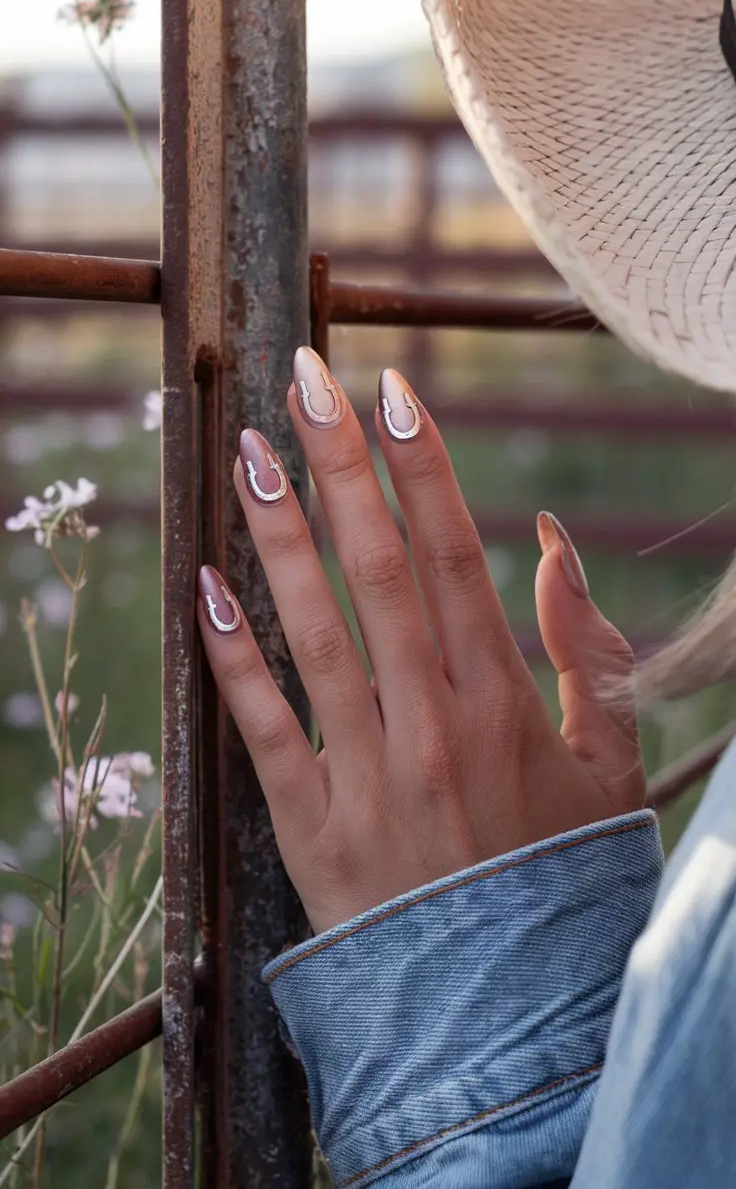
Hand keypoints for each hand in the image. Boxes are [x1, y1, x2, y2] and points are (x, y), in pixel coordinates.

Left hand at [197, 348, 644, 934]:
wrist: (512, 1014)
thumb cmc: (561, 877)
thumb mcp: (607, 764)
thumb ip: (586, 652)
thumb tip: (553, 546)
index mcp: (503, 702)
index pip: (452, 554)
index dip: (421, 466)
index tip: (393, 391)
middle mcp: (431, 724)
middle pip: (377, 569)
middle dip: (341, 465)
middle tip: (305, 380)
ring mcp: (366, 774)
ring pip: (314, 631)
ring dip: (279, 535)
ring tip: (248, 452)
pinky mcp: (312, 828)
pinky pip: (263, 730)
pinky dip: (232, 658)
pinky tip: (205, 586)